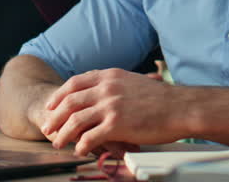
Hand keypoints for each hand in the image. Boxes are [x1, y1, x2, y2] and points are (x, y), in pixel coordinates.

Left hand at [41, 68, 183, 155]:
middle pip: (70, 102)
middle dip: (55, 116)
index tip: (51, 105)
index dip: (59, 95)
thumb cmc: (161, 98)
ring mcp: (111, 106)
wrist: (180, 108)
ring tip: (58, 143)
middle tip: (48, 128)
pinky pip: (90, 137)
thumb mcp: (133, 81)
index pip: (74, 83)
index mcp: (109, 76)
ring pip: (75, 120)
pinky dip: (81, 145)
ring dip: (63, 134)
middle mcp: (107, 88)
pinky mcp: (117, 124)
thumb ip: (115, 84)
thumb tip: (101, 89)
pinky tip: (79, 151)